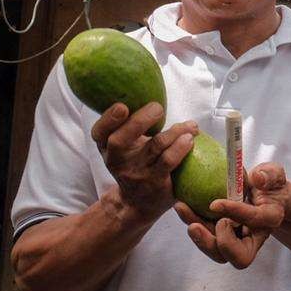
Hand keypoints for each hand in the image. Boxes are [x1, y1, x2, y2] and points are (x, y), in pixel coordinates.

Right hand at [92, 102, 195, 220]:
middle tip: (158, 107)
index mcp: (107, 147)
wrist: (138, 204)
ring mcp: (136, 173)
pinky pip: (169, 161)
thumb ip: (130, 124)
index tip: (122, 106)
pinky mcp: (155, 182)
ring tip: (190, 125)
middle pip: (120, 139)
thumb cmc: (136, 164)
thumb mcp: (125, 147)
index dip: (108, 119)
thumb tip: (148, 86)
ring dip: (174, 132)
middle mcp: (117, 160)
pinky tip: (191, 139)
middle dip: (140, 121)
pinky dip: (182, 147)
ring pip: (153, 147)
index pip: (99, 132)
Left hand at [174, 163, 288, 268]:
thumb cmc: (271, 184)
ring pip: (217, 251)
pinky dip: (193, 224)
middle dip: (217, 244)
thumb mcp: (275, 174)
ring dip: (198, 236)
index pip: (254, 220)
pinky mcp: (222, 238)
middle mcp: (254, 238)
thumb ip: (270, 174)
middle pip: (238, 256)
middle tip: (196, 226)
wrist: (268, 198)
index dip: (235, 212)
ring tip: (182, 209)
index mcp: (269, 220)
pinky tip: (181, 205)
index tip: (214, 203)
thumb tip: (257, 178)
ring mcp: (237, 241)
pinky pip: (207, 238)